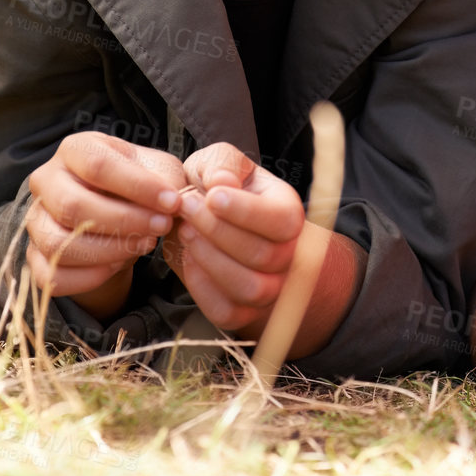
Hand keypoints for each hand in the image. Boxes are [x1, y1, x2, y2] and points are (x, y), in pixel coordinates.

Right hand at [26, 133, 186, 312]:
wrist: (112, 211)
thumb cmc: (135, 184)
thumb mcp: (155, 169)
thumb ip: (165, 179)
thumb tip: (174, 200)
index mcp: (74, 149)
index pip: (98, 166)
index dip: (138, 186)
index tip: (172, 202)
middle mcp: (46, 181)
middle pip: (74, 206)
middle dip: (125, 221)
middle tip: (160, 227)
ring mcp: (35, 221)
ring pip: (60, 244)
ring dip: (109, 251)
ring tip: (144, 245)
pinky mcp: (33, 257)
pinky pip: (52, 276)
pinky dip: (89, 277)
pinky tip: (119, 265)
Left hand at [161, 141, 304, 335]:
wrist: (219, 224)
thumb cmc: (224, 190)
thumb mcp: (223, 163)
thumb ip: (222, 164)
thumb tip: (222, 182)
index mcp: (290, 213)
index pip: (282, 220)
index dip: (247, 212)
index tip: (211, 196)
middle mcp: (288, 255)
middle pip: (262, 255)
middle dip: (218, 231)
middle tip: (187, 207)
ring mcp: (270, 288)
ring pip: (248, 287)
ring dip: (210, 259)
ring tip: (186, 231)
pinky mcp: (244, 312)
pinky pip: (225, 310)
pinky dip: (201, 286)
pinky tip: (188, 257)